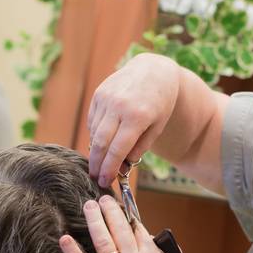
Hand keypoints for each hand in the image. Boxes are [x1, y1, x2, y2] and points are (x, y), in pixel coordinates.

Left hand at [60, 195, 190, 252]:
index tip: (122, 208)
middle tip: (102, 198)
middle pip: (119, 227)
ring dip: (94, 220)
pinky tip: (65, 240)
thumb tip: (162, 240)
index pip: (138, 228)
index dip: (129, 216)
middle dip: (110, 209)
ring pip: (102, 241)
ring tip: (88, 206)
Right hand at [88, 54, 180, 185]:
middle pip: (100, 143)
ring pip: (94, 132)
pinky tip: (102, 141)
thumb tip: (123, 165)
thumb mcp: (158, 126)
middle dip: (96, 164)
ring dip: (95, 150)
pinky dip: (95, 134)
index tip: (104, 182)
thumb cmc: (160, 102)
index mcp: (137, 116)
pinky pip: (92, 120)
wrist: (154, 71)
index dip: (109, 169)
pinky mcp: (99, 94)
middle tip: (95, 178)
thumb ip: (140, 147)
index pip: (117, 149)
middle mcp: (118, 106)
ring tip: (99, 162)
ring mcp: (106, 98)